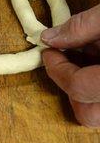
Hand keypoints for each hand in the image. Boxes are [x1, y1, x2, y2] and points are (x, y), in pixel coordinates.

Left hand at [41, 4, 99, 127]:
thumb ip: (82, 27)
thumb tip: (50, 38)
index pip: (78, 87)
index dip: (57, 69)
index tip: (49, 53)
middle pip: (89, 114)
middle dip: (71, 89)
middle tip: (65, 62)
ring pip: (99, 111)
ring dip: (87, 89)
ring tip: (89, 57)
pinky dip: (98, 84)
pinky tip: (99, 59)